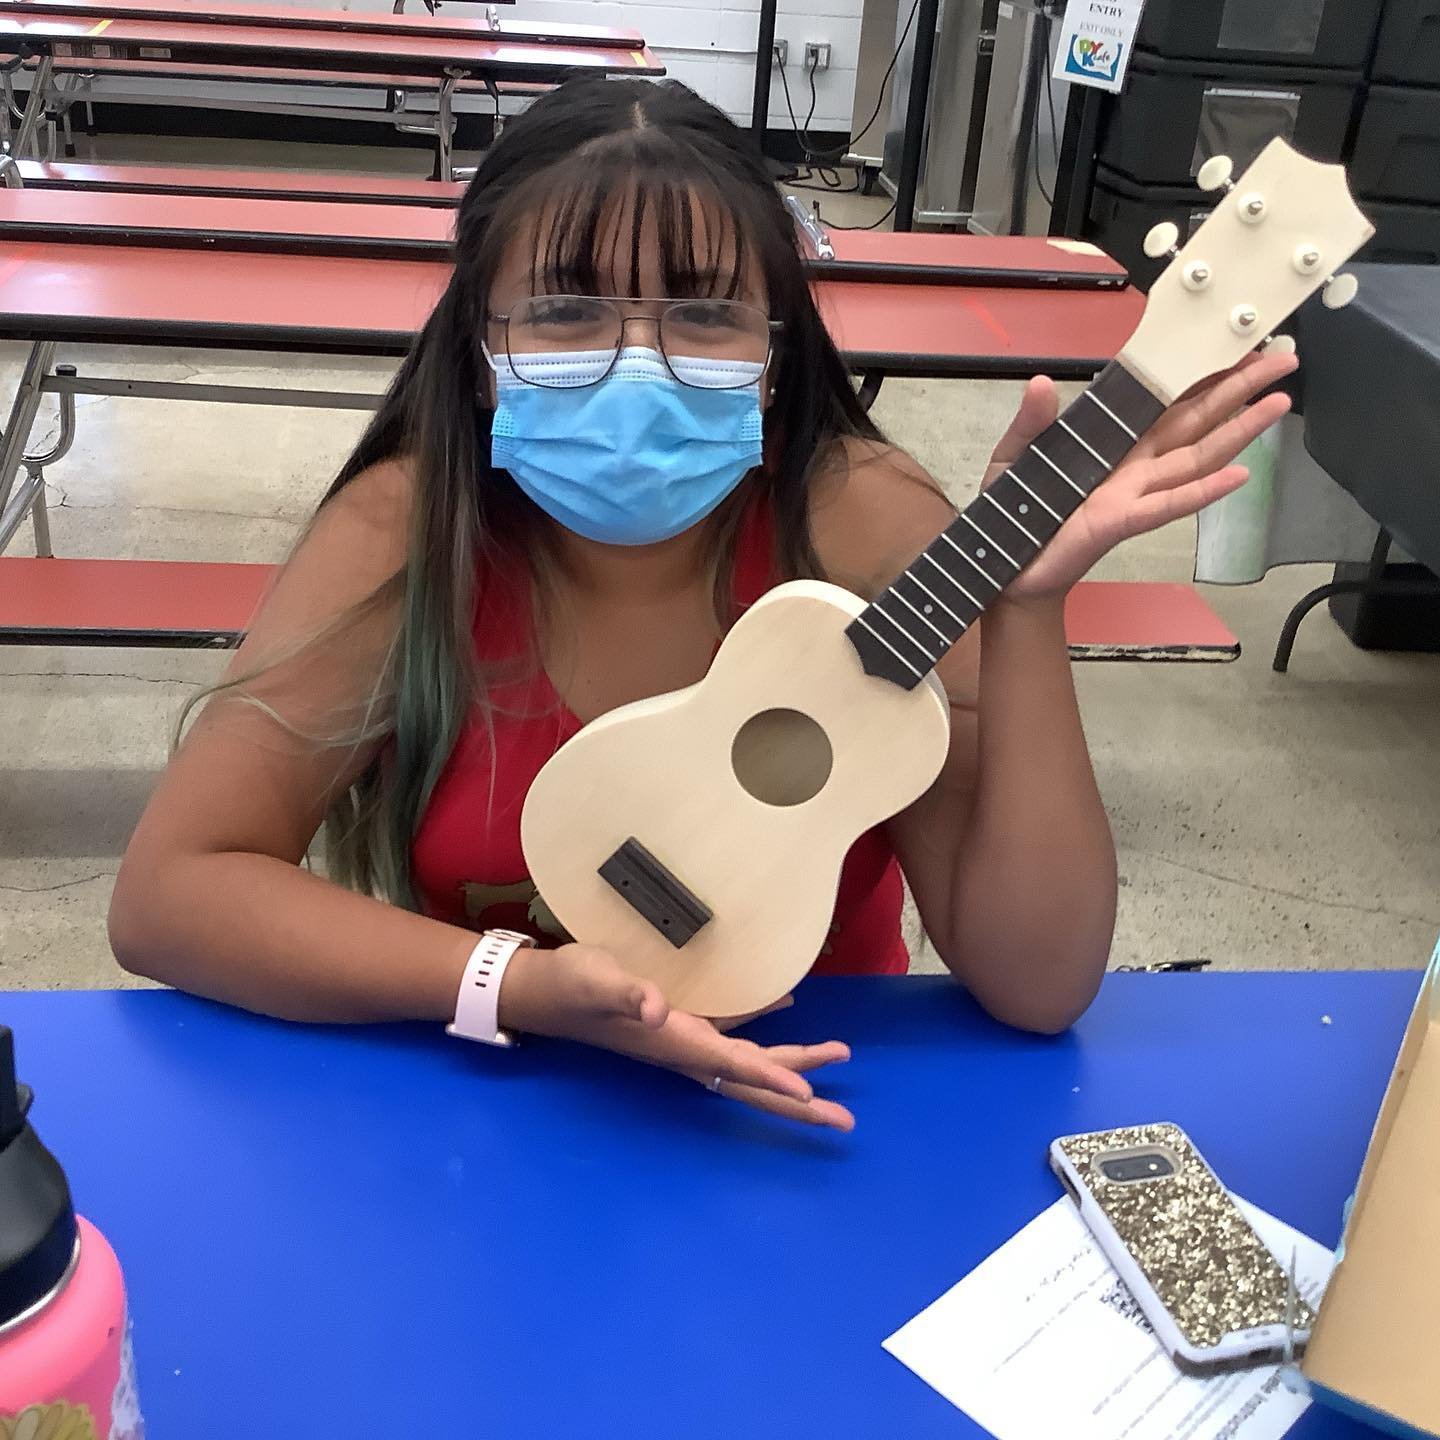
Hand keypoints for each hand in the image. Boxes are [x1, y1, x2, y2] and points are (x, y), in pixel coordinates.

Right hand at [499, 943, 854, 1129]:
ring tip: (837, 1058)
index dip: (771, 1078)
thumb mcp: (596, 981)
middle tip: (845, 1120)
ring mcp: (683, 1038)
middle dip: (798, 1099)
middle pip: (753, 1081)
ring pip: (749, 1060)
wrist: (543, 990)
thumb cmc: (570, 985)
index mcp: (674, 1042)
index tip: (810, 1093)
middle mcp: (685, 1048)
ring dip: (793, 1063)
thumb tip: (654, 1006)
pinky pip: (732, 1029)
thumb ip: (626, 993)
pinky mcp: (678, 1020)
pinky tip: (787, 1007)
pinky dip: (763, 1023)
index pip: (732, 1064)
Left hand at [984, 349, 1298, 604]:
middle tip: (1284, 360)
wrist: (1004, 567)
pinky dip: (1203, 492)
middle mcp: (1133, 464)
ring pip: (1195, 456)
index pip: (1165, 400)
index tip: (1237, 346)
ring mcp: (1132, 492)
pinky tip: (1241, 475)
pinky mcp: (1119, 521)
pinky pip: (1168, 503)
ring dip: (1238, 431)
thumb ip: (1031, 420)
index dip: (1200, 374)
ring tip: (1281, 402)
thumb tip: (1041, 383)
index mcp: (1112, 441)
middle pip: (1195, 420)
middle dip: (1239, 391)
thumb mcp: (1013, 454)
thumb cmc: (1015, 511)